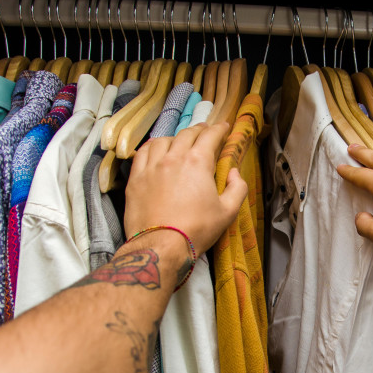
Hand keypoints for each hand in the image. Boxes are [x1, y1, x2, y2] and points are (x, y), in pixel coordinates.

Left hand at [124, 122, 247, 255]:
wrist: (161, 246)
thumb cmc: (197, 229)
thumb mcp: (228, 212)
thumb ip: (237, 188)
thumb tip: (234, 173)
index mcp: (198, 162)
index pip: (210, 136)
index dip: (219, 129)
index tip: (224, 127)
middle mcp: (173, 157)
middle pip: (187, 134)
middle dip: (199, 130)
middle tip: (205, 131)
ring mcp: (151, 167)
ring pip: (163, 140)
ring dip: (175, 138)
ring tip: (180, 141)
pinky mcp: (136, 178)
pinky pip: (142, 153)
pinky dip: (152, 147)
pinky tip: (155, 150)